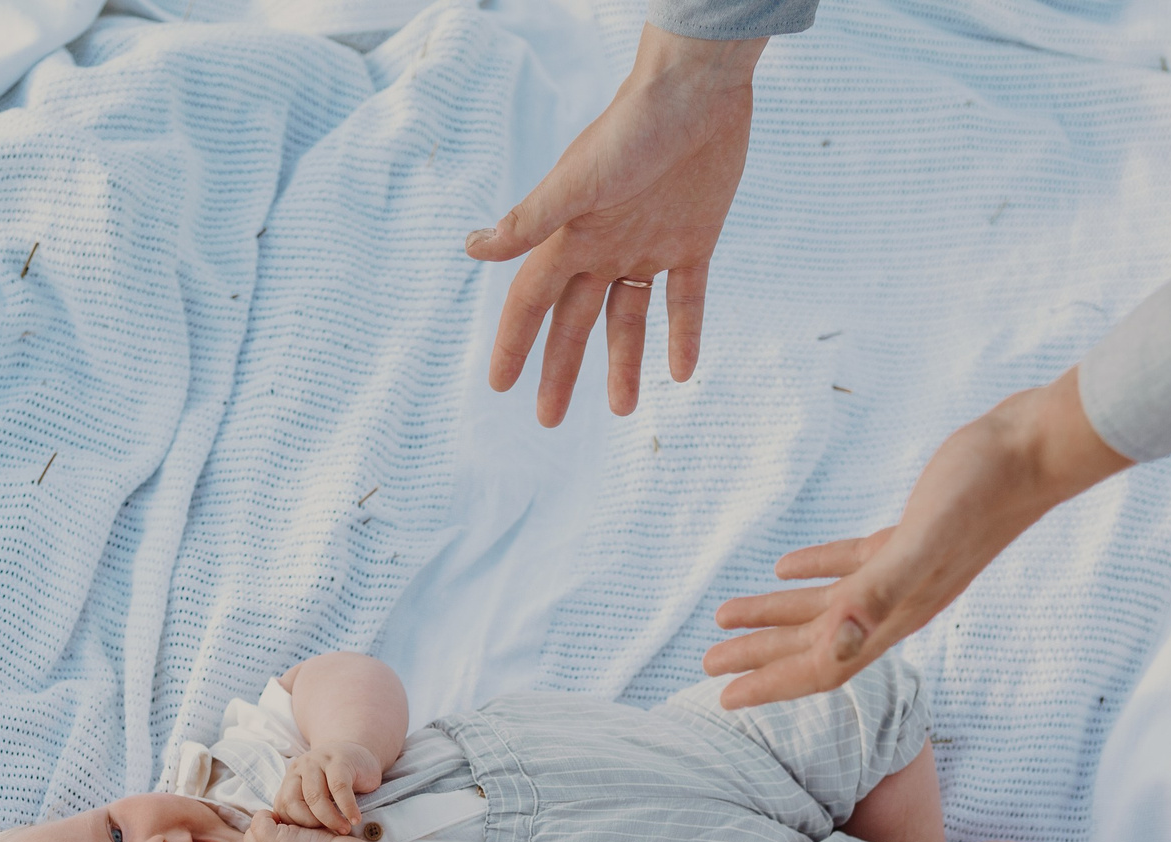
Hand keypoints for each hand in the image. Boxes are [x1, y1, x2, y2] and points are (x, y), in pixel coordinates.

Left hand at [275, 740, 381, 834]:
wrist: (360, 755)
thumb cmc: (339, 783)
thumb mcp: (318, 795)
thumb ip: (306, 810)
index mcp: (291, 780)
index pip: (283, 807)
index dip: (298, 826)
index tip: (315, 837)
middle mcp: (300, 769)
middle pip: (294, 802)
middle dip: (312, 824)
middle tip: (330, 835)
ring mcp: (318, 761)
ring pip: (315, 796)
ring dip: (330, 818)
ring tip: (345, 830)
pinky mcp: (339, 760)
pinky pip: (339, 788)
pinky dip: (347, 807)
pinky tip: (355, 819)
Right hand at [467, 27, 765, 425]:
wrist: (698, 91)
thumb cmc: (631, 128)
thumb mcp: (576, 182)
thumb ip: (530, 222)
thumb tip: (472, 249)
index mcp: (569, 235)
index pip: (531, 302)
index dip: (513, 343)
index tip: (499, 386)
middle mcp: (603, 246)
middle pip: (574, 322)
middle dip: (560, 370)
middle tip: (549, 420)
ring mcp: (647, 246)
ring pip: (628, 320)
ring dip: (624, 364)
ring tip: (624, 410)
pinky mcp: (693, 240)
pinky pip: (686, 300)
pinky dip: (683, 335)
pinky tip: (681, 373)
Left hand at [703, 370, 1129, 706]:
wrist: (1037, 449)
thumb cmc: (984, 491)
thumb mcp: (924, 539)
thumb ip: (880, 592)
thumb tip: (836, 641)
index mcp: (896, 615)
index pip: (823, 665)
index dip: (772, 684)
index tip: (722, 699)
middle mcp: (898, 604)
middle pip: (816, 644)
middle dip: (760, 656)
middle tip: (706, 662)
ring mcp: (905, 572)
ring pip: (828, 606)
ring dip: (777, 614)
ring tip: (727, 616)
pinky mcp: (909, 537)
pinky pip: (851, 566)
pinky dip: (814, 569)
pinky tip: (785, 566)